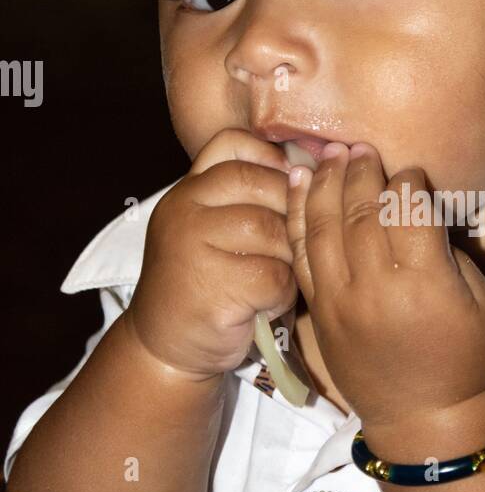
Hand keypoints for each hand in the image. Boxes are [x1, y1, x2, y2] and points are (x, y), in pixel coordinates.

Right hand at [126, 128, 297, 379]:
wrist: (166, 347)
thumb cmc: (204, 285)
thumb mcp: (211, 229)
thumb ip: (245, 197)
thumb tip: (311, 167)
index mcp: (187, 190)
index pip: (231, 143)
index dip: (271, 155)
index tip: (292, 180)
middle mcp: (184, 210)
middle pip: (262, 185)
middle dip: (291, 212)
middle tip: (292, 244)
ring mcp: (192, 246)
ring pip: (273, 231)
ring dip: (289, 258)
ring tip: (277, 277)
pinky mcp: (211, 285)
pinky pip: (274, 275)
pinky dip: (282, 293)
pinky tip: (267, 303)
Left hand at [285, 142, 484, 427]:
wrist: (425, 418)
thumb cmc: (466, 358)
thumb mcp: (482, 302)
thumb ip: (449, 253)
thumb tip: (418, 210)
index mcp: (425, 283)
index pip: (408, 210)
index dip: (407, 181)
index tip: (410, 170)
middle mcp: (378, 288)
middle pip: (361, 211)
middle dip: (361, 171)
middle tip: (362, 148)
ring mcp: (342, 300)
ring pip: (325, 226)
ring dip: (324, 184)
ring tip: (330, 155)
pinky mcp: (320, 311)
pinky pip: (302, 254)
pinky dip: (297, 215)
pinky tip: (298, 185)